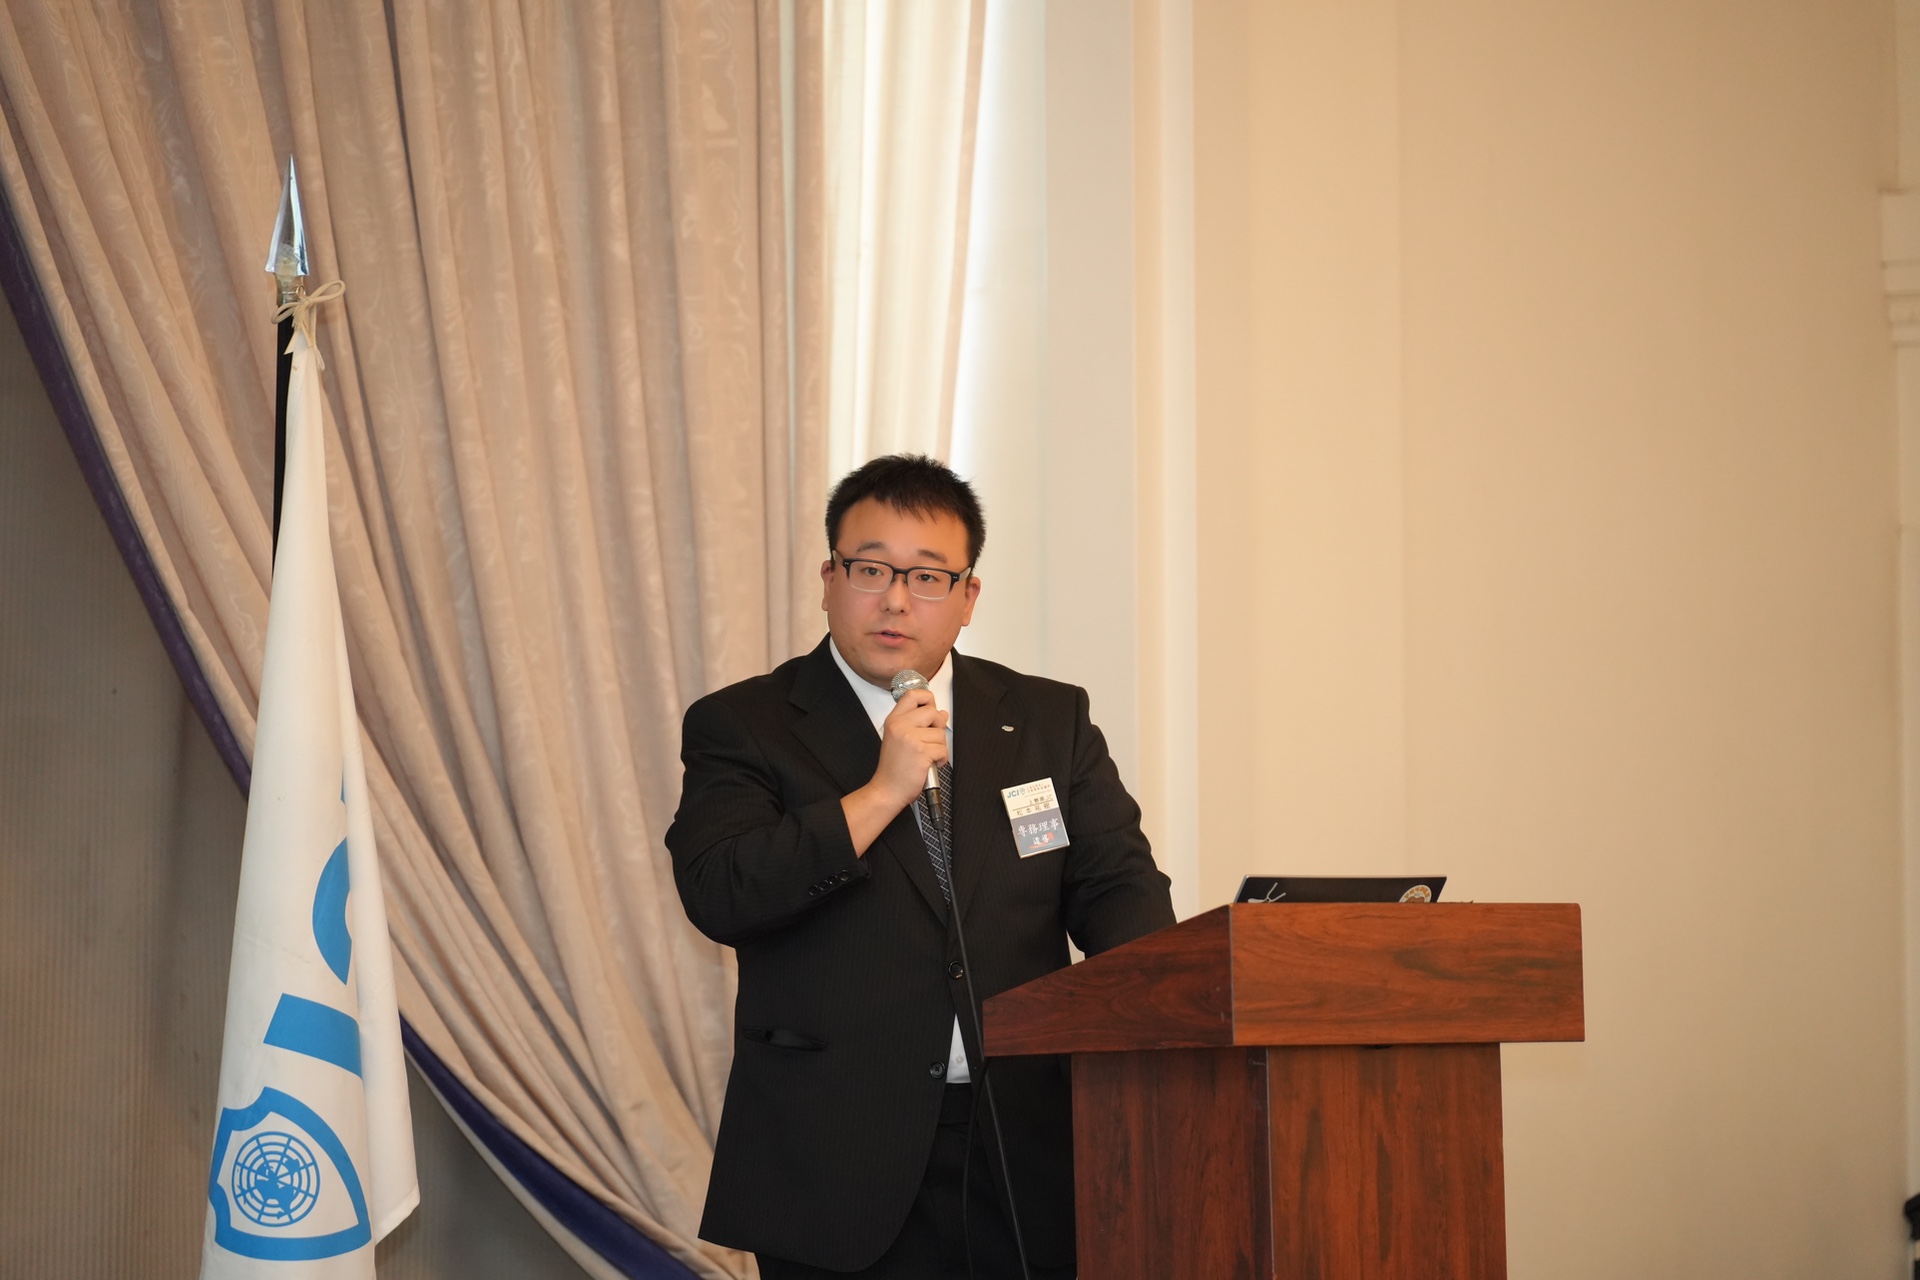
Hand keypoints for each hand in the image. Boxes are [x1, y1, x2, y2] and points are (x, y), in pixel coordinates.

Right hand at [872, 688, 948, 808]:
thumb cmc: (894, 768)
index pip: (913, 695)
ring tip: (927, 756)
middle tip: (930, 739)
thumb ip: (919, 724)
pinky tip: (930, 764)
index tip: (931, 708)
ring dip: (939, 747)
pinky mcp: (921, 752)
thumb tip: (941, 713)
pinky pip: (943, 749)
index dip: (927, 698)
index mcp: (894, 720)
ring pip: (940, 733)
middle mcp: (900, 726)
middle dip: (938, 727)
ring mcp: (910, 738)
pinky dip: (941, 759)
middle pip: (932, 712)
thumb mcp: (900, 739)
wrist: (888, 790)